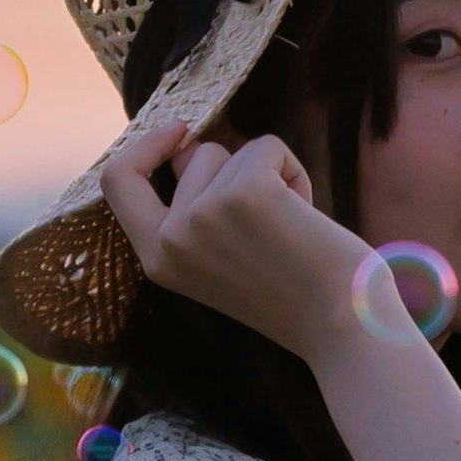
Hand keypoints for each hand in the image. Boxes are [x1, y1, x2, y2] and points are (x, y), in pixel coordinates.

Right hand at [99, 118, 375, 360]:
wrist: (342, 326)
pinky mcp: (246, 192)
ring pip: (233, 151)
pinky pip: (267, 147)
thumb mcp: (215, 258)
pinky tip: (306, 215)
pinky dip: (294, 171)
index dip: (144, 148)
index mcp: (157, 259)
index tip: (177, 133)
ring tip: (289, 226)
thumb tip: (188, 146)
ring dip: (267, 174)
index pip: (117, 181)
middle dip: (233, 167)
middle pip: (192, 156)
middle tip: (267, 211)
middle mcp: (172, 237)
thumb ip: (192, 212)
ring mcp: (204, 213)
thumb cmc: (292, 294)